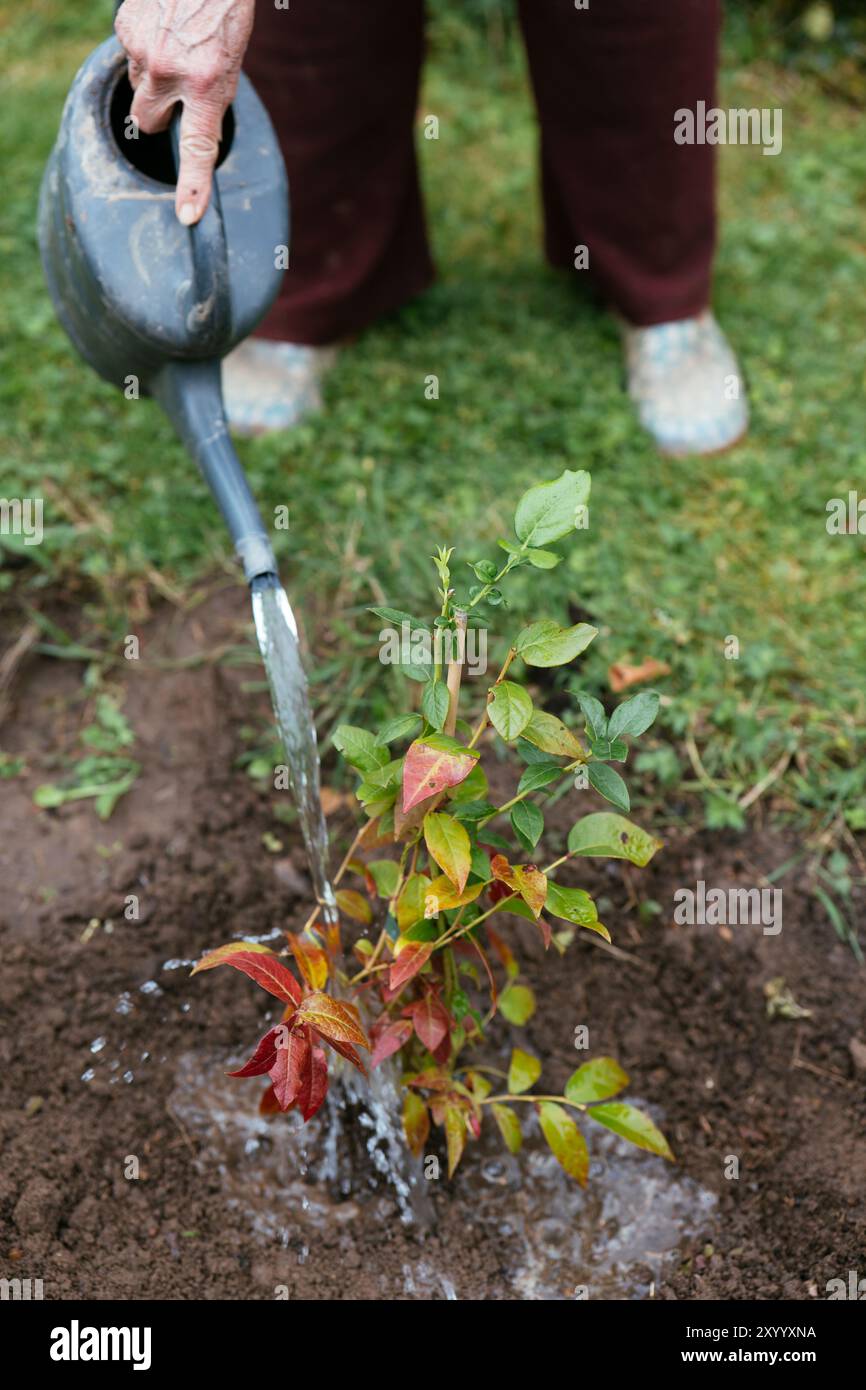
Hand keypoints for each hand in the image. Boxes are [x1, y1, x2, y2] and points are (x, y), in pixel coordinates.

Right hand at [115, 0, 255, 224]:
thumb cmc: (224, 15)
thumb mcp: (231, 65)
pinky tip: (161, 30)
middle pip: (146, 123)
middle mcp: (172, 72)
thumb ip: (211, 101)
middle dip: (157, 117)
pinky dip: (143, 50)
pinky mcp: (126, 29)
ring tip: (174, 51)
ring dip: (151, 80)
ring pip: (137, 89)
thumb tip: (192, 130)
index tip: (188, 216)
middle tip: (174, 97)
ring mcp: (145, 51)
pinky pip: (128, 56)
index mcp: (208, 85)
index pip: (198, 149)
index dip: (193, 186)